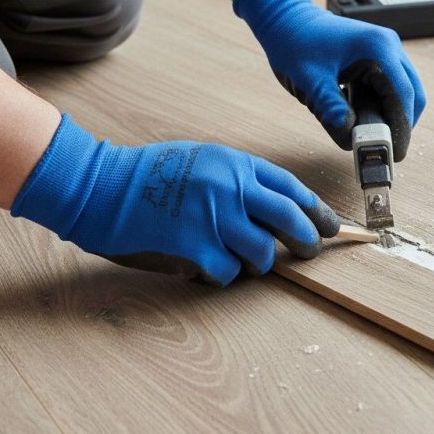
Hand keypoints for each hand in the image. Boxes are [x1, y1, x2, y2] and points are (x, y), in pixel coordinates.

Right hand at [11, 115, 339, 286]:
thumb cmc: (149, 173)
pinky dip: (222, 275)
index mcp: (235, 164)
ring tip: (239, 259)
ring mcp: (215, 217)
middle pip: (289, 219)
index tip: (331, 227)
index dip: (316, 210)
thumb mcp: (201, 159)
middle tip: (310, 252)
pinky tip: (206, 266)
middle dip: (307, 240)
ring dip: (257, 263)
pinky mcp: (196, 246)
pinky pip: (228, 272)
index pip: (291, 188)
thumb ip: (237, 178)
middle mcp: (231, 188)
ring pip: (262, 253)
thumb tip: (274, 206)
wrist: (101, 187)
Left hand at [233, 0, 425, 160]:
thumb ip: (332, 112)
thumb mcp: (310, 83)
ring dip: (392, 114)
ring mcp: (386, 49)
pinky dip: (383, 104)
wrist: (285, 19)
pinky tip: (365, 118)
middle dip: (401, 124)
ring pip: (404, 90)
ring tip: (372, 135)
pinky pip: (391, 85)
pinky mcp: (379, 55)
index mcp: (377, 48)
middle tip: (386, 150)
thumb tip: (350, 141)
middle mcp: (389, 46)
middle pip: (412, 94)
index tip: (395, 153)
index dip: (401, 128)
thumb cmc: (295, 43)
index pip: (403, 96)